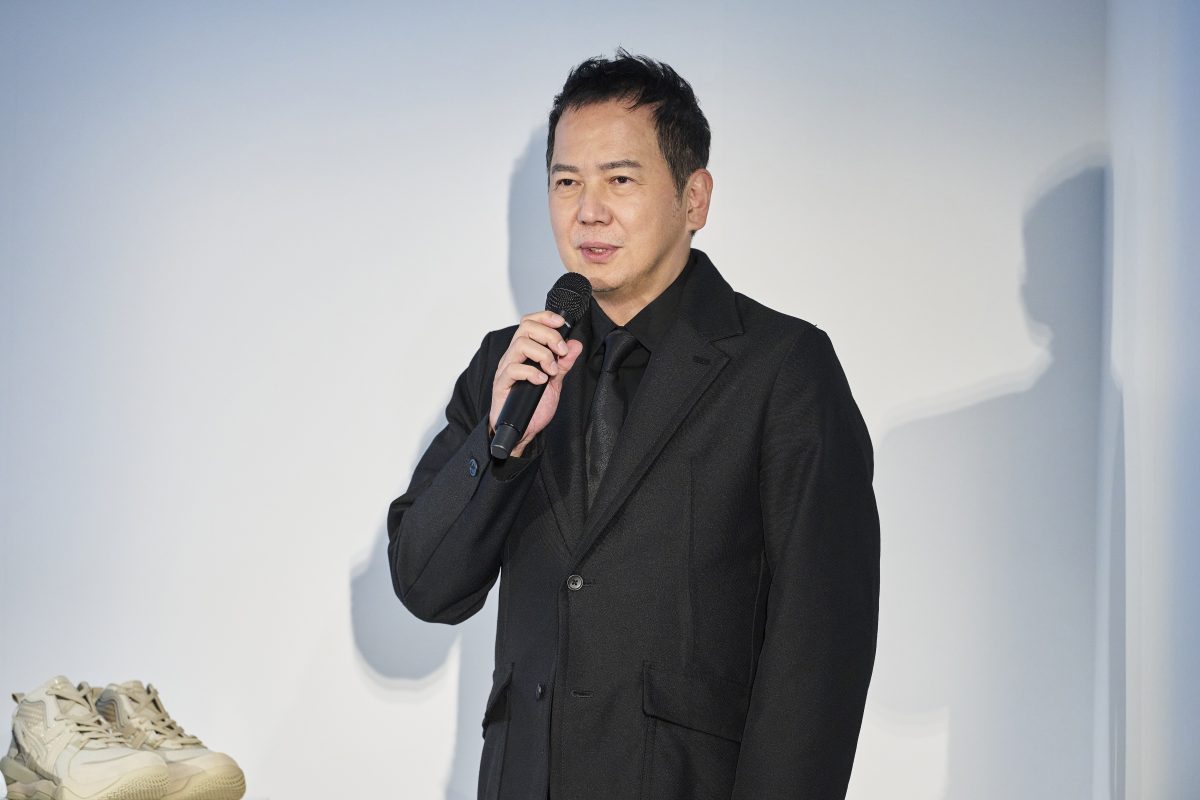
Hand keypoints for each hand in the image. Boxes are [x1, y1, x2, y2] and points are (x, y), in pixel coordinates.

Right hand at [489, 310, 584, 456]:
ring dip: (542, 354)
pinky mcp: (501, 384)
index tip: (561, 323)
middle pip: (525, 328)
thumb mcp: (555, 382)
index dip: (545, 317)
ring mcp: (505, 370)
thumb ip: (564, 363)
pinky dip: (532, 372)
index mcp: (524, 353)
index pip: (529, 323)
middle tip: (561, 352)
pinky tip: (542, 381)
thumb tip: (575, 345)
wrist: (521, 432)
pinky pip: (513, 369)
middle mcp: (513, 357)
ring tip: (552, 370)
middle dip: (549, 336)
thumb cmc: (533, 407)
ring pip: (520, 345)